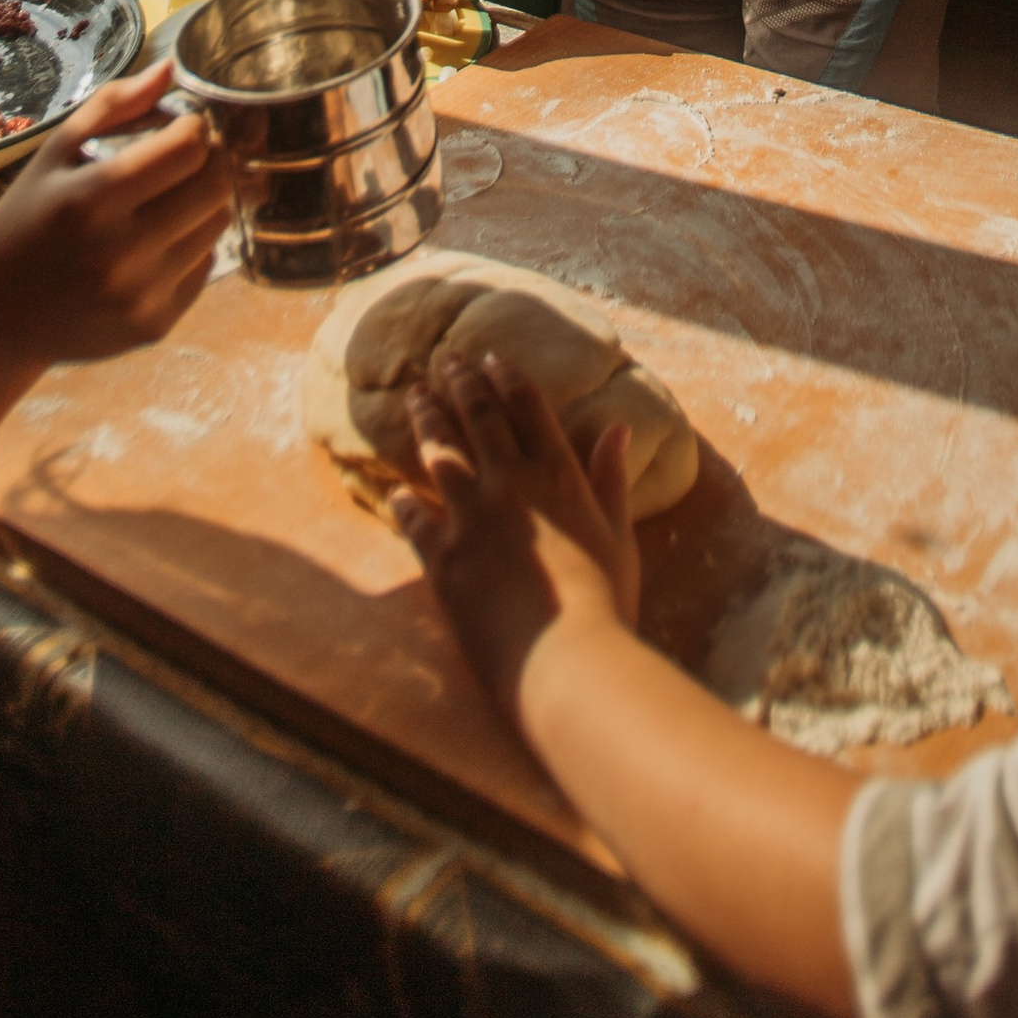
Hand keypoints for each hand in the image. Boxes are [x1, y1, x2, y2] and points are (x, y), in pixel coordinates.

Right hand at [0, 61, 232, 374]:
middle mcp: (121, 251)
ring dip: (204, 202)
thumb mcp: (52, 155)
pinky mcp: (154, 326)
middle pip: (215, 187)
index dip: (195, 129)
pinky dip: (191, 245)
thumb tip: (168, 70)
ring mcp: (141, 294)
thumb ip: (113, 106)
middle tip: (189, 157)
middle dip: (211, 161)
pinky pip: (204, 268)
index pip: (188, 149)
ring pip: (216, 226)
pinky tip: (156, 242)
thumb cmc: (22, 225)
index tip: (183, 126)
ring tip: (169, 198)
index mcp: (91, 199)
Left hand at [392, 353, 639, 715]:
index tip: (489, 357)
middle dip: (460, 381)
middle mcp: (509, 482)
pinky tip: (397, 492)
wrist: (565, 660)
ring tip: (415, 395)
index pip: (526, 406)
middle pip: (479, 415)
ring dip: (426, 417)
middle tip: (445, 358)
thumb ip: (612, 479)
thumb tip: (618, 428)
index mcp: (557, 473)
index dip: (506, 377)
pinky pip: (412, 517)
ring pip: (440, 450)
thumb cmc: (604, 604)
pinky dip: (404, 501)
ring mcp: (470, 517)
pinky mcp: (441, 556)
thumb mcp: (619, 536)